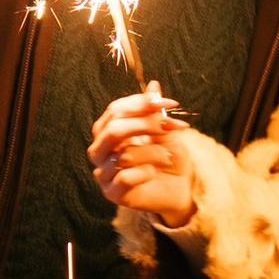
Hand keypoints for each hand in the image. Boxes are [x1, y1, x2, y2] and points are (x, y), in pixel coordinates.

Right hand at [89, 85, 199, 229]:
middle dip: (145, 125)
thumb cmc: (168, 157)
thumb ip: (156, 111)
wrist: (178, 188)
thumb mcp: (166, 130)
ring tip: (167, 156)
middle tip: (168, 127)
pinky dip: (147, 172)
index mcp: (107, 130)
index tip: (171, 104)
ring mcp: (103, 173)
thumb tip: (153, 85)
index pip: (116, 110)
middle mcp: (100, 150)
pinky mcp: (112, 193)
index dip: (142, 104)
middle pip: (114, 130)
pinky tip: (155, 172)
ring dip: (153, 153)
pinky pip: (126, 177)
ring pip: (124, 155)